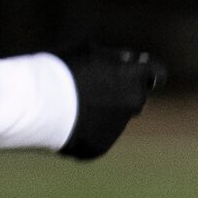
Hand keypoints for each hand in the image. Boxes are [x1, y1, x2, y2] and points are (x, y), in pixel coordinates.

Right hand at [53, 44, 165, 159]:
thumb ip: (115, 59)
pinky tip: (67, 122)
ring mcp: (118, 127)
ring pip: (117, 118)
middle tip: (98, 88)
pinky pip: (99, 135)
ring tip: (73, 105)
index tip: (140, 73)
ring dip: (104, 113)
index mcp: (133, 77)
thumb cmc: (62, 70)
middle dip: (123, 93)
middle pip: (136, 98)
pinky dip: (88, 130)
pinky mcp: (101, 146)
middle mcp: (133, 104)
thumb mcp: (90, 52)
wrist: (40, 104)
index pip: (157, 73)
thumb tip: (131, 62)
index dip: (148, 73)